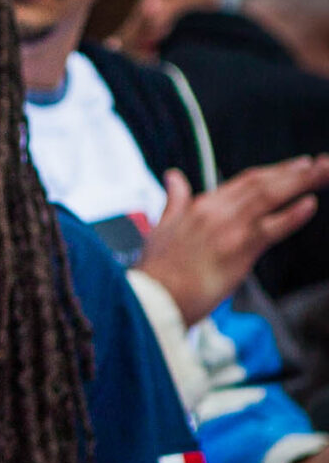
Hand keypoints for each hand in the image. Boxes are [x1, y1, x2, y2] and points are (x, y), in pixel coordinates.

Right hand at [135, 156, 328, 325]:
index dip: (274, 171)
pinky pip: (271, 228)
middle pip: (263, 182)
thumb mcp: (161, 227)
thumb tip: (173, 176)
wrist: (151, 298)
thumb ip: (174, 200)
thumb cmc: (156, 271)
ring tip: (324, 172)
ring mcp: (228, 229)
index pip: (245, 181)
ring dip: (302, 182)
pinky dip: (292, 214)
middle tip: (323, 164)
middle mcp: (215, 211)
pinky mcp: (237, 250)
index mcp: (200, 206)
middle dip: (296, 171)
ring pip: (270, 197)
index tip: (297, 165)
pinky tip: (310, 203)